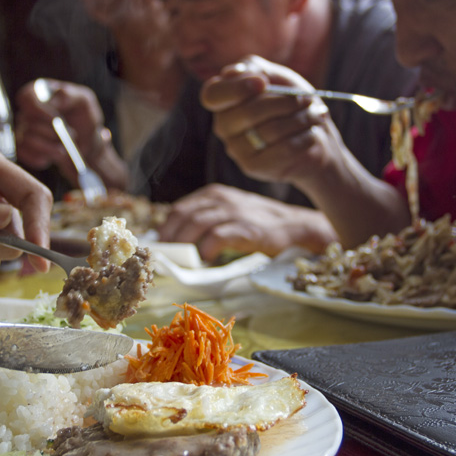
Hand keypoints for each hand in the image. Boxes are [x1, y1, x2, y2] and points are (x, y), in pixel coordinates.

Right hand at [15, 79, 124, 184]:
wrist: (85, 140)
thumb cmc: (83, 116)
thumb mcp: (84, 100)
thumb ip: (69, 95)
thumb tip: (54, 99)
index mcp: (38, 93)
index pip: (26, 98)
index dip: (39, 110)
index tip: (56, 118)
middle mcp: (26, 111)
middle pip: (28, 122)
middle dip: (53, 132)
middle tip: (72, 134)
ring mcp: (22, 130)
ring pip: (29, 140)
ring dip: (51, 147)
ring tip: (66, 147)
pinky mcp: (24, 148)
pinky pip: (27, 155)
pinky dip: (44, 157)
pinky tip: (55, 154)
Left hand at [158, 184, 337, 261]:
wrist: (296, 226)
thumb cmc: (260, 223)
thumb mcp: (231, 212)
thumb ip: (208, 219)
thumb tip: (178, 240)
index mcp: (214, 194)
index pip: (180, 208)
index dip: (165, 227)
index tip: (159, 245)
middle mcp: (221, 199)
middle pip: (183, 214)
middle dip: (169, 236)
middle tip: (163, 256)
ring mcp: (234, 212)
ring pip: (196, 223)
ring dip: (183, 243)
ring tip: (178, 259)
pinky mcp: (246, 228)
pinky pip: (217, 237)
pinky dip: (206, 249)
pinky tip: (204, 260)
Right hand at [200, 56, 346, 186]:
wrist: (312, 137)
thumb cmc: (291, 104)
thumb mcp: (277, 77)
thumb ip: (255, 68)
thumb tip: (232, 73)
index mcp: (224, 101)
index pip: (213, 95)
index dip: (236, 88)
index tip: (263, 82)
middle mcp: (224, 126)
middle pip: (248, 112)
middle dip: (285, 102)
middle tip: (307, 99)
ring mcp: (236, 149)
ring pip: (270, 131)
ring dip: (300, 119)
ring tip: (315, 115)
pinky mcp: (253, 167)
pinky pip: (282, 150)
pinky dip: (304, 137)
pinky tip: (312, 133)